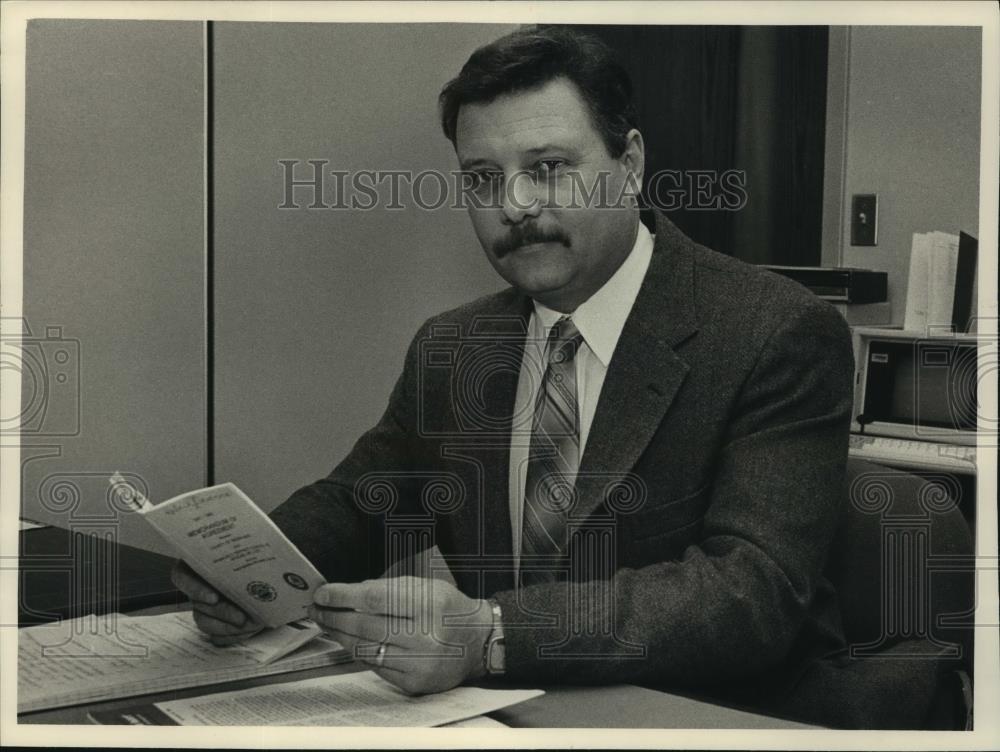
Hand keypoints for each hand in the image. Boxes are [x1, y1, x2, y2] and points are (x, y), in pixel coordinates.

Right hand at [170, 560, 263, 645]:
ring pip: (204, 622)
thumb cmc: (257, 556)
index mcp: (198, 562)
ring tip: (251, 625)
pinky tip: (248, 631)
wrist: (271, 574)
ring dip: (228, 627)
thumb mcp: (250, 547)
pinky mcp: (214, 622)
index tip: (214, 598)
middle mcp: (198, 585)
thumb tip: (256, 551)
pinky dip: (232, 636)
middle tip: (242, 617)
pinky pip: (215, 636)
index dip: (196, 589)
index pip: (182, 576)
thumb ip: (246, 551)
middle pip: (198, 604)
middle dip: (223, 612)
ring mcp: (203, 606)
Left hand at [309, 576, 491, 694]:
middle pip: (366, 626)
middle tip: (317, 609)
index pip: (375, 599)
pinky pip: (376, 666)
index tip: (323, 593)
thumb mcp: (427, 586)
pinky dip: (359, 652)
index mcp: (429, 605)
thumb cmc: (449, 609)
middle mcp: (424, 636)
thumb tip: (351, 592)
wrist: (478, 642)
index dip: (343, 596)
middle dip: (335, 617)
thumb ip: (390, 588)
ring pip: (367, 649)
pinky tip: (349, 641)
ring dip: (340, 636)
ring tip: (327, 623)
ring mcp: (418, 663)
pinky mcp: (413, 683)